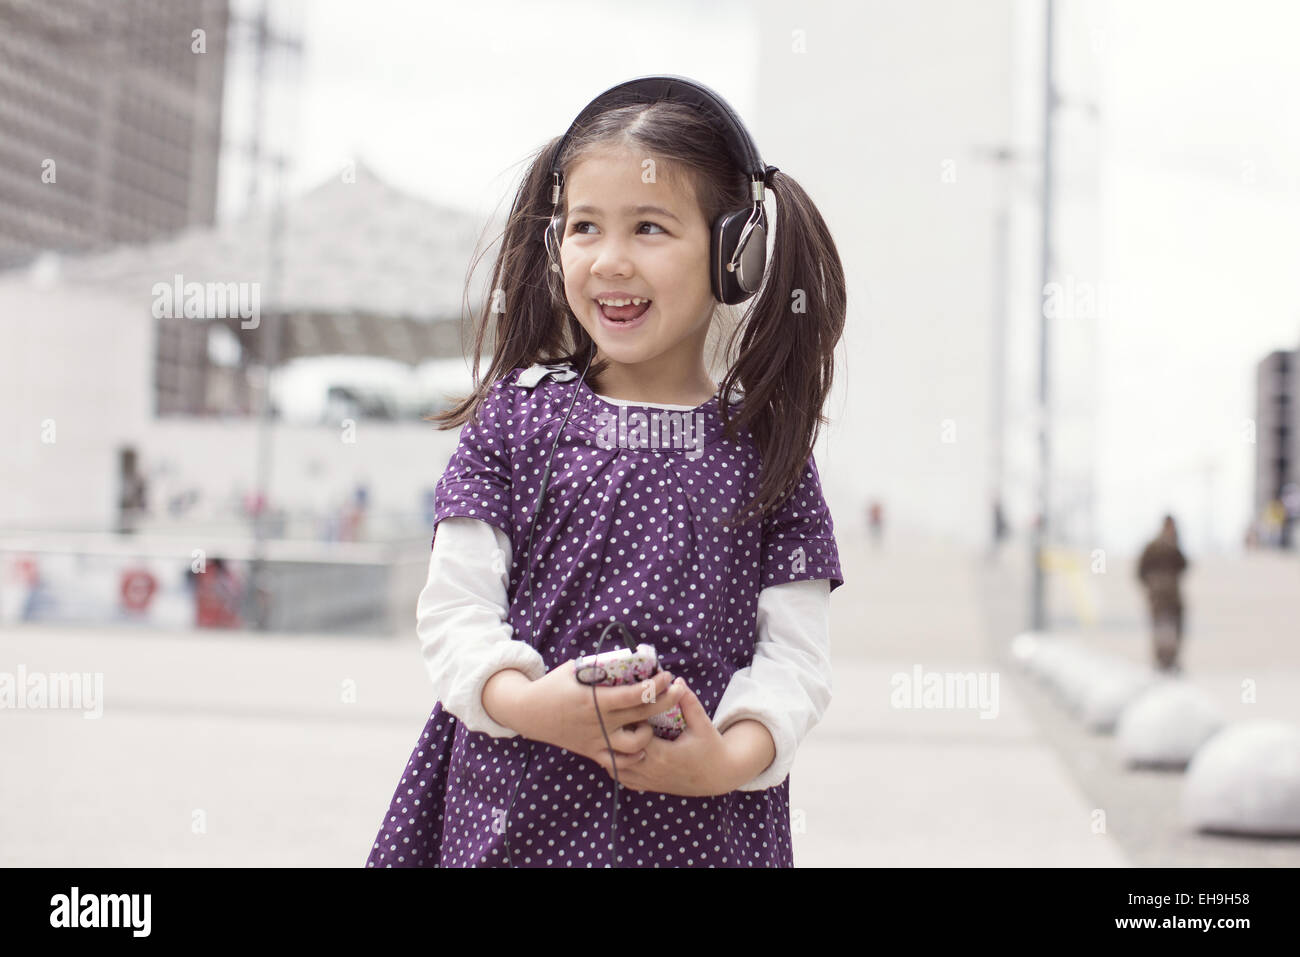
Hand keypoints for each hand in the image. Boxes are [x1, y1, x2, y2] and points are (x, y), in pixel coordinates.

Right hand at [509, 659, 689, 776]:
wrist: (528, 712)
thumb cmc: (554, 685)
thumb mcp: (575, 668)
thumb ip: (601, 667)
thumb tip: (630, 658)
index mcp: (594, 699)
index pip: (634, 695)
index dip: (655, 686)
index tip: (667, 676)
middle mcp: (598, 722)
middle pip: (642, 716)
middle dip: (666, 702)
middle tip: (677, 690)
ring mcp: (596, 740)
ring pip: (634, 745)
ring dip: (649, 734)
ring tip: (650, 722)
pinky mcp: (592, 752)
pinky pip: (618, 762)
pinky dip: (633, 756)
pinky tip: (640, 745)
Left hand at [602, 678, 736, 797]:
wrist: (718, 777)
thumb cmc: (711, 747)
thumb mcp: (703, 724)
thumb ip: (689, 702)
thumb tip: (677, 680)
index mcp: (663, 754)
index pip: (634, 737)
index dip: (629, 722)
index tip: (632, 710)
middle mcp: (652, 770)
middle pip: (620, 752)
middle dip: (617, 736)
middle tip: (619, 719)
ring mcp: (649, 780)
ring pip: (617, 768)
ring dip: (613, 751)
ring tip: (617, 733)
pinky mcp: (649, 786)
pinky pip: (624, 779)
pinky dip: (617, 767)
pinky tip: (619, 752)